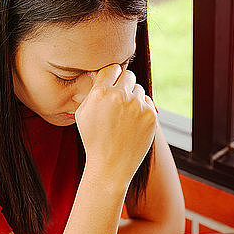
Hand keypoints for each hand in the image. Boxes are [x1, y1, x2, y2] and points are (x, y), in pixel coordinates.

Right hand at [74, 64, 156, 182]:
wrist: (110, 165)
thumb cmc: (94, 140)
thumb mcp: (83, 113)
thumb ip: (93, 91)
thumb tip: (102, 74)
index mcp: (101, 93)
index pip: (112, 68)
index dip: (112, 75)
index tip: (113, 82)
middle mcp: (120, 96)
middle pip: (128, 75)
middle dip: (124, 85)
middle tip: (120, 101)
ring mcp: (137, 105)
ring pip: (139, 90)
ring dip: (133, 99)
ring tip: (125, 118)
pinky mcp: (151, 115)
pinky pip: (148, 102)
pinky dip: (142, 110)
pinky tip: (133, 124)